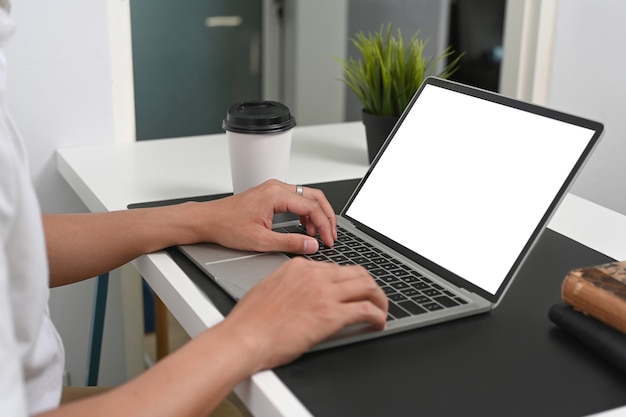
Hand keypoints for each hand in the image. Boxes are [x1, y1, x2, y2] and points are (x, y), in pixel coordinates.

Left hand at [201, 179, 336, 253]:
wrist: (208, 220)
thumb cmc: (227, 226)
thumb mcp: (260, 241)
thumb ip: (289, 243)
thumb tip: (311, 245)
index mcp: (276, 195)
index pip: (312, 207)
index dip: (324, 225)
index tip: (328, 240)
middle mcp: (276, 187)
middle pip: (315, 197)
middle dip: (327, 217)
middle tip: (331, 235)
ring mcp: (274, 189)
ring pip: (307, 196)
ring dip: (317, 214)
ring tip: (319, 234)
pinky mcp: (271, 194)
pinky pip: (296, 199)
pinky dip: (306, 212)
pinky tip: (305, 227)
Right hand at [219, 258, 387, 370]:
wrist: (244, 337)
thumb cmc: (249, 320)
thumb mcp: (270, 288)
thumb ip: (291, 284)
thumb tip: (304, 293)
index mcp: (299, 267)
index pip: (335, 267)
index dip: (347, 281)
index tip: (351, 291)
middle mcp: (315, 275)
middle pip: (357, 272)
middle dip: (369, 286)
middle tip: (373, 299)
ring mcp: (325, 293)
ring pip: (367, 286)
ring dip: (379, 299)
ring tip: (380, 311)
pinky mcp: (332, 315)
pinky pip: (366, 309)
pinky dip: (378, 315)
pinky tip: (378, 323)